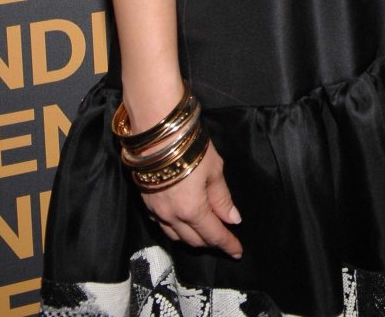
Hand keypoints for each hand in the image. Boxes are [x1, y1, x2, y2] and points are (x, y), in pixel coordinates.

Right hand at [141, 141, 242, 257]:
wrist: (156, 132)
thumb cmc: (191, 146)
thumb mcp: (214, 169)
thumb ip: (222, 197)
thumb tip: (233, 219)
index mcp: (192, 210)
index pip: (213, 234)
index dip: (227, 244)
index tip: (238, 251)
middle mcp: (172, 217)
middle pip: (194, 240)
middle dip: (211, 242)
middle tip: (225, 239)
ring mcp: (156, 212)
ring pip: (176, 236)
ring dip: (193, 237)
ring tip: (206, 232)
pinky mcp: (146, 204)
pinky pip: (162, 225)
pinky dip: (176, 228)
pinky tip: (183, 222)